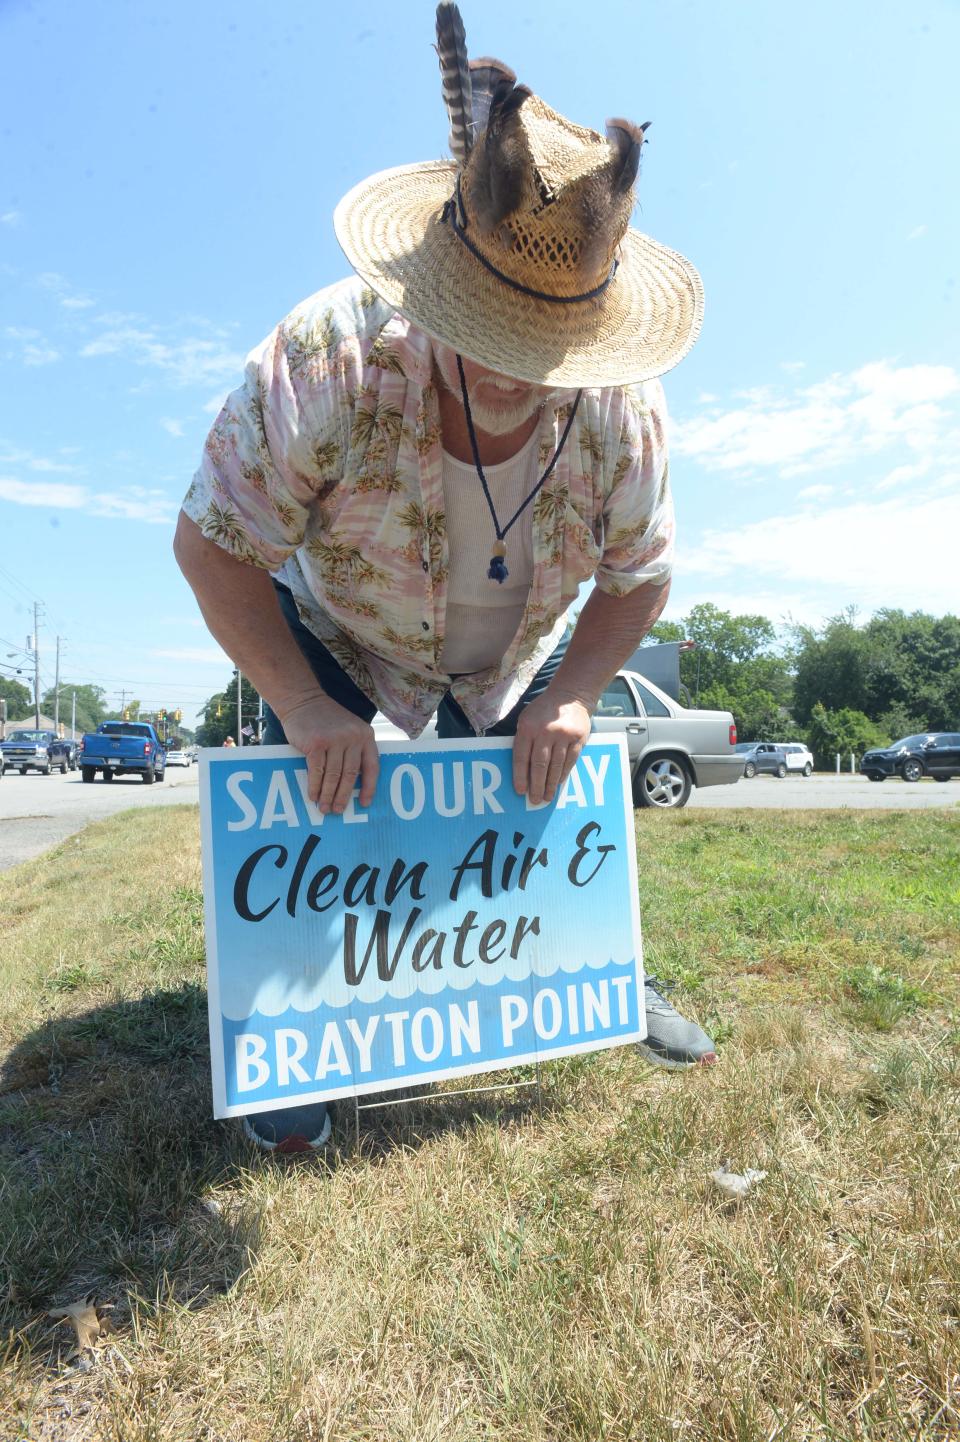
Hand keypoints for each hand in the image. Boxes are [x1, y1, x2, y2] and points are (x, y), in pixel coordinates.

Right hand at [278, 693, 378, 812]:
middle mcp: (353, 737)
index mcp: (365, 735)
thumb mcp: (349, 729)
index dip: (369, 788)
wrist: (303, 700)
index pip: (372, 767)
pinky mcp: (316, 743)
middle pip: (351, 775)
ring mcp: (334, 740)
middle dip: (344, 796)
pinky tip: (313, 795)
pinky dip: (314, 786)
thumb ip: (354, 750)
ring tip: (324, 808)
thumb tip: (351, 785)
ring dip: (328, 795)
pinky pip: (317, 771)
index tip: (364, 804)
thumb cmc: (326, 720)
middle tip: (338, 811)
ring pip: (334, 776)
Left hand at [512, 690, 591, 804]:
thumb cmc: (543, 710)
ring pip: (555, 766)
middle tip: (535, 800)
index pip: (522, 757)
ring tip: (547, 797)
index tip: (520, 791)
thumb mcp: (526, 719)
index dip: (520, 776)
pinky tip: (558, 783)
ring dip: (551, 784)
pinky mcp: (578, 738)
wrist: (570, 696)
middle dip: (537, 785)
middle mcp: (545, 732)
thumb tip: (521, 770)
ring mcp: (563, 735)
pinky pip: (570, 761)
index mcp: (528, 727)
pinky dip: (563, 774)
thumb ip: (523, 740)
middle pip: (540, 764)